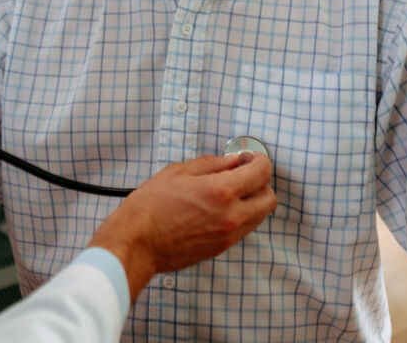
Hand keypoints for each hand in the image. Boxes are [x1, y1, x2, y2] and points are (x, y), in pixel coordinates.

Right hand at [88, 153, 275, 298]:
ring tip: (228, 192)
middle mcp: (231, 216)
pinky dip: (239, 216)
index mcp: (221, 192)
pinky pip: (243, 229)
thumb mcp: (177, 172)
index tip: (249, 158)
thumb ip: (211, 164)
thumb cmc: (149, 207)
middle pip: (269, 199)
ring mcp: (228, 236)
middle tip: (244, 174)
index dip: (259, 160)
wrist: (136, 243)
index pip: (261, 173)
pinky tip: (218, 208)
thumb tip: (231, 161)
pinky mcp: (221, 248)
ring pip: (259, 217)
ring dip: (251, 201)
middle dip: (261, 183)